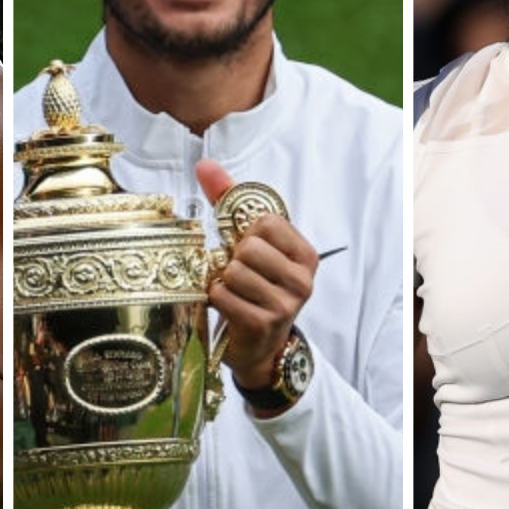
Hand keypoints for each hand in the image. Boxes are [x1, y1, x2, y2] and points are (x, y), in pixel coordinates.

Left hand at [195, 159, 317, 392]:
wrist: (259, 344)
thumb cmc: (254, 285)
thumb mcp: (249, 242)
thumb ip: (230, 200)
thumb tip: (204, 164)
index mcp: (304, 253)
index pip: (266, 221)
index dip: (245, 232)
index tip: (247, 248)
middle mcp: (303, 278)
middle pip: (248, 246)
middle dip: (233, 258)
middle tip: (238, 273)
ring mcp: (286, 303)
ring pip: (233, 271)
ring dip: (222, 280)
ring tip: (233, 290)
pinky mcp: (264, 323)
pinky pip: (223, 295)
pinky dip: (216, 297)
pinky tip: (227, 305)